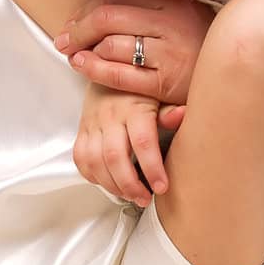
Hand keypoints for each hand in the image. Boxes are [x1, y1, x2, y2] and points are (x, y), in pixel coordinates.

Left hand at [54, 0, 212, 104]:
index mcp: (171, 0)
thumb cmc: (201, 40)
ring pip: (111, 45)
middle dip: (78, 28)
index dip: (88, 5)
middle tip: (64, 38)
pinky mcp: (164, 83)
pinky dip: (94, 69)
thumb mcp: (178, 8)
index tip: (74, 18)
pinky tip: (82, 65)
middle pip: (108, 17)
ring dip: (85, 49)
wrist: (236, 70)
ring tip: (74, 53)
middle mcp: (170, 23)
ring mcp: (168, 53)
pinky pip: (119, 74)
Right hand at [72, 83, 187, 205]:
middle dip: (130, 185)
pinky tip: (108, 183)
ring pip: (95, 161)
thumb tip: (183, 115)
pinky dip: (93, 176)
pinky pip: (81, 158)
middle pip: (115, 157)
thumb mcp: (162, 93)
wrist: (110, 65)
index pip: (143, 142)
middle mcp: (111, 115)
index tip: (162, 187)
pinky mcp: (82, 129)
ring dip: (112, 185)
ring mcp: (93, 123)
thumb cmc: (144, 86)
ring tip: (130, 195)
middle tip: (145, 199)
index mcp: (135, 107)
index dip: (152, 169)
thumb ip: (170, 110)